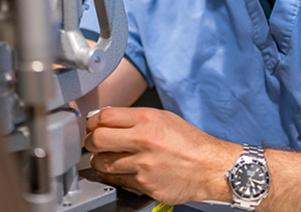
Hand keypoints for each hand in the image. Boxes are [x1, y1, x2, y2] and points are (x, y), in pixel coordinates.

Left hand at [84, 107, 237, 204]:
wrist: (210, 167)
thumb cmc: (189, 143)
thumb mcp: (164, 118)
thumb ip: (135, 118)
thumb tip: (108, 120)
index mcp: (148, 119)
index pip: (105, 117)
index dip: (92, 122)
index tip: (92, 127)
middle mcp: (144, 140)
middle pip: (97, 139)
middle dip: (90, 142)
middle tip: (93, 144)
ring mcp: (143, 164)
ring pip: (103, 163)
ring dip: (99, 162)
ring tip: (106, 159)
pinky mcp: (144, 184)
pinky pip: (117, 180)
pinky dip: (114, 177)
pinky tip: (119, 172)